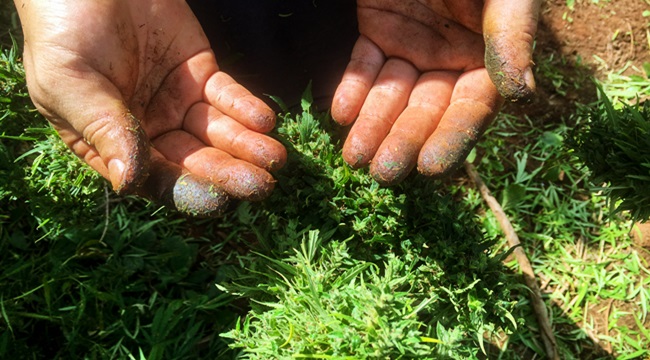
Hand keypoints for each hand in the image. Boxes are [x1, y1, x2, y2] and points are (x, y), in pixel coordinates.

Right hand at [15, 0, 286, 215]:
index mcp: (111, 144)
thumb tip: (128, 183)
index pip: (154, 178)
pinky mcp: (200, 73)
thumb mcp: (69, 82)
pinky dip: (246, 107)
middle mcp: (149, 129)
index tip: (216, 199)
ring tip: (274, 157)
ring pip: (216, 132)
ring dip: (246, 146)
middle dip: (228, 173)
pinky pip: (227, 95)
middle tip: (261, 185)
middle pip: (194, 160)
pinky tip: (264, 120)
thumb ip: (102, 128)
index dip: (186, 189)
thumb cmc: (63, 30)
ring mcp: (177, 102)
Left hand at [332, 0, 540, 184]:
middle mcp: (449, 58)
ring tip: (353, 154)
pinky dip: (351, 86)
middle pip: (425, 109)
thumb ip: (511, 36)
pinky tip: (339, 110)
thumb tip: (521, 93)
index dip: (451, 138)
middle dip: (403, 140)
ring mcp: (411, 45)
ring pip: (390, 94)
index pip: (470, 108)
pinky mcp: (378, 29)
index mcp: (488, 56)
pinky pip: (363, 63)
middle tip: (382, 173)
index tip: (430, 168)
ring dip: (371, 124)